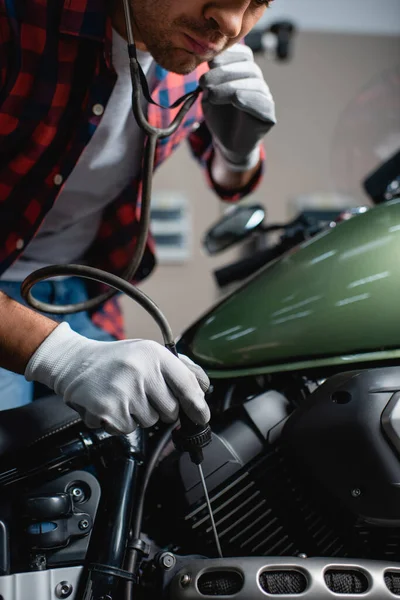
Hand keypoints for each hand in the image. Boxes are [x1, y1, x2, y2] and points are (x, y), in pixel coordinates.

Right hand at [25, 323, 209, 434]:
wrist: (74, 363)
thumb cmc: (115, 360)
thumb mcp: (148, 353)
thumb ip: (178, 369)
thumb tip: (203, 389)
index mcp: (154, 354)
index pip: (187, 385)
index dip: (198, 406)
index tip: (202, 417)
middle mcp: (141, 371)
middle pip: (171, 410)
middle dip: (161, 409)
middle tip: (142, 395)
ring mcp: (124, 392)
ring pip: (151, 422)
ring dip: (140, 415)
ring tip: (124, 396)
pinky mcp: (109, 411)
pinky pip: (129, 429)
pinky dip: (122, 422)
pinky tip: (112, 404)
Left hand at [200, 43, 275, 171]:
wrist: (226, 144)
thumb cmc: (219, 117)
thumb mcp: (209, 94)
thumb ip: (211, 78)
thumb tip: (211, 61)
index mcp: (246, 74)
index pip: (244, 56)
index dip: (229, 56)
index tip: (210, 63)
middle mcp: (258, 83)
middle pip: (249, 68)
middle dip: (224, 73)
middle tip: (203, 82)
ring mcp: (266, 99)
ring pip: (254, 84)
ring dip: (230, 87)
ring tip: (211, 95)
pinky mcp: (269, 116)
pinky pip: (263, 103)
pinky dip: (249, 99)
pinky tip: (236, 99)